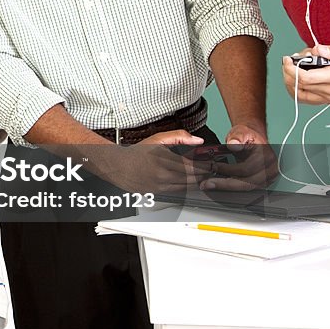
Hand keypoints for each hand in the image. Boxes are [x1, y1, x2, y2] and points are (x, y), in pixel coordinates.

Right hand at [92, 129, 212, 192]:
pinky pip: (177, 191)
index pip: (191, 166)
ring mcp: (159, 185)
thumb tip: (197, 140)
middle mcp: (161, 174)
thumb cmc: (137, 152)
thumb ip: (179, 137)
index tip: (211, 164)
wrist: (118, 165)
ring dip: (196, 181)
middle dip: (204, 174)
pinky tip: (189, 181)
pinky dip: (186, 186)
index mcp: (162, 159)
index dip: (204, 166)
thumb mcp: (158, 139)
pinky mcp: (157, 192)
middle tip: (211, 170)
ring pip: (186, 187)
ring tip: (202, 175)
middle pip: (191, 178)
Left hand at [206, 124, 275, 190]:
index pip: (246, 168)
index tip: (213, 168)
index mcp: (266, 156)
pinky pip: (247, 188)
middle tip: (208, 183)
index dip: (228, 170)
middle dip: (225, 184)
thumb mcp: (240, 132)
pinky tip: (220, 184)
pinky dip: (233, 187)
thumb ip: (236, 137)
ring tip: (211, 184)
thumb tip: (233, 145)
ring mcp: (268, 178)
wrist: (254, 138)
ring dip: (227, 187)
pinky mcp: (263, 183)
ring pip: (247, 188)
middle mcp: (270, 169)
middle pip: (247, 183)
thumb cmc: (247, 135)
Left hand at [283, 45, 329, 104]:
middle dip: (287, 72)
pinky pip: (309, 100)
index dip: (290, 68)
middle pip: (298, 85)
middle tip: (290, 60)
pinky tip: (298, 82)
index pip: (304, 77)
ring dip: (290, 83)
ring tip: (291, 70)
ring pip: (300, 95)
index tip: (288, 58)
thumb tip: (317, 49)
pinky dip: (298, 92)